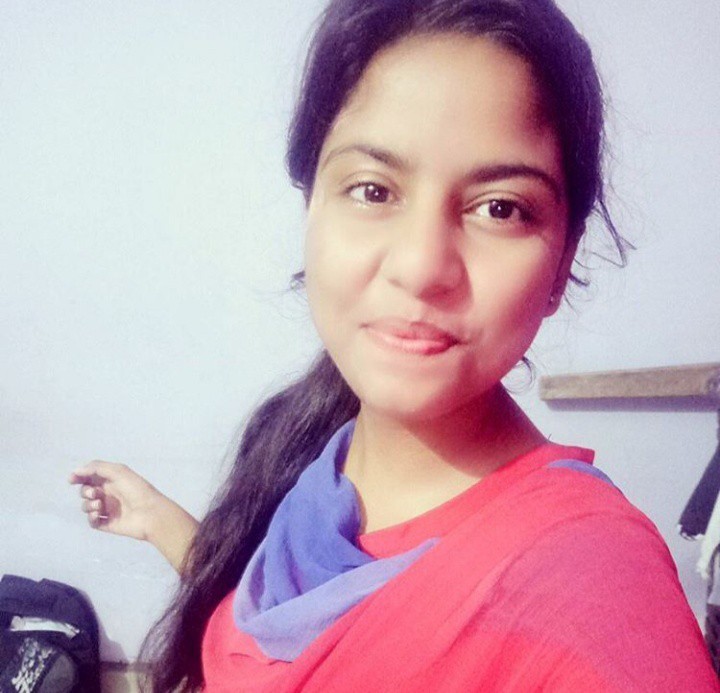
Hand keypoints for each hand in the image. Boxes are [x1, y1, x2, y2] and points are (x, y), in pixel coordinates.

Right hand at [69, 461, 199, 571]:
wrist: (150, 513)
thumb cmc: (137, 489)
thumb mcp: (119, 471)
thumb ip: (97, 468)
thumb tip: (76, 471)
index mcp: (112, 480)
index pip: (91, 477)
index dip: (79, 477)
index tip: (72, 480)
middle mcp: (109, 494)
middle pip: (86, 492)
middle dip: (85, 492)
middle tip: (95, 494)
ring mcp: (108, 509)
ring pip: (87, 507)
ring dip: (88, 505)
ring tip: (99, 505)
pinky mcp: (108, 524)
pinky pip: (92, 522)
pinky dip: (91, 518)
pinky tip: (98, 515)